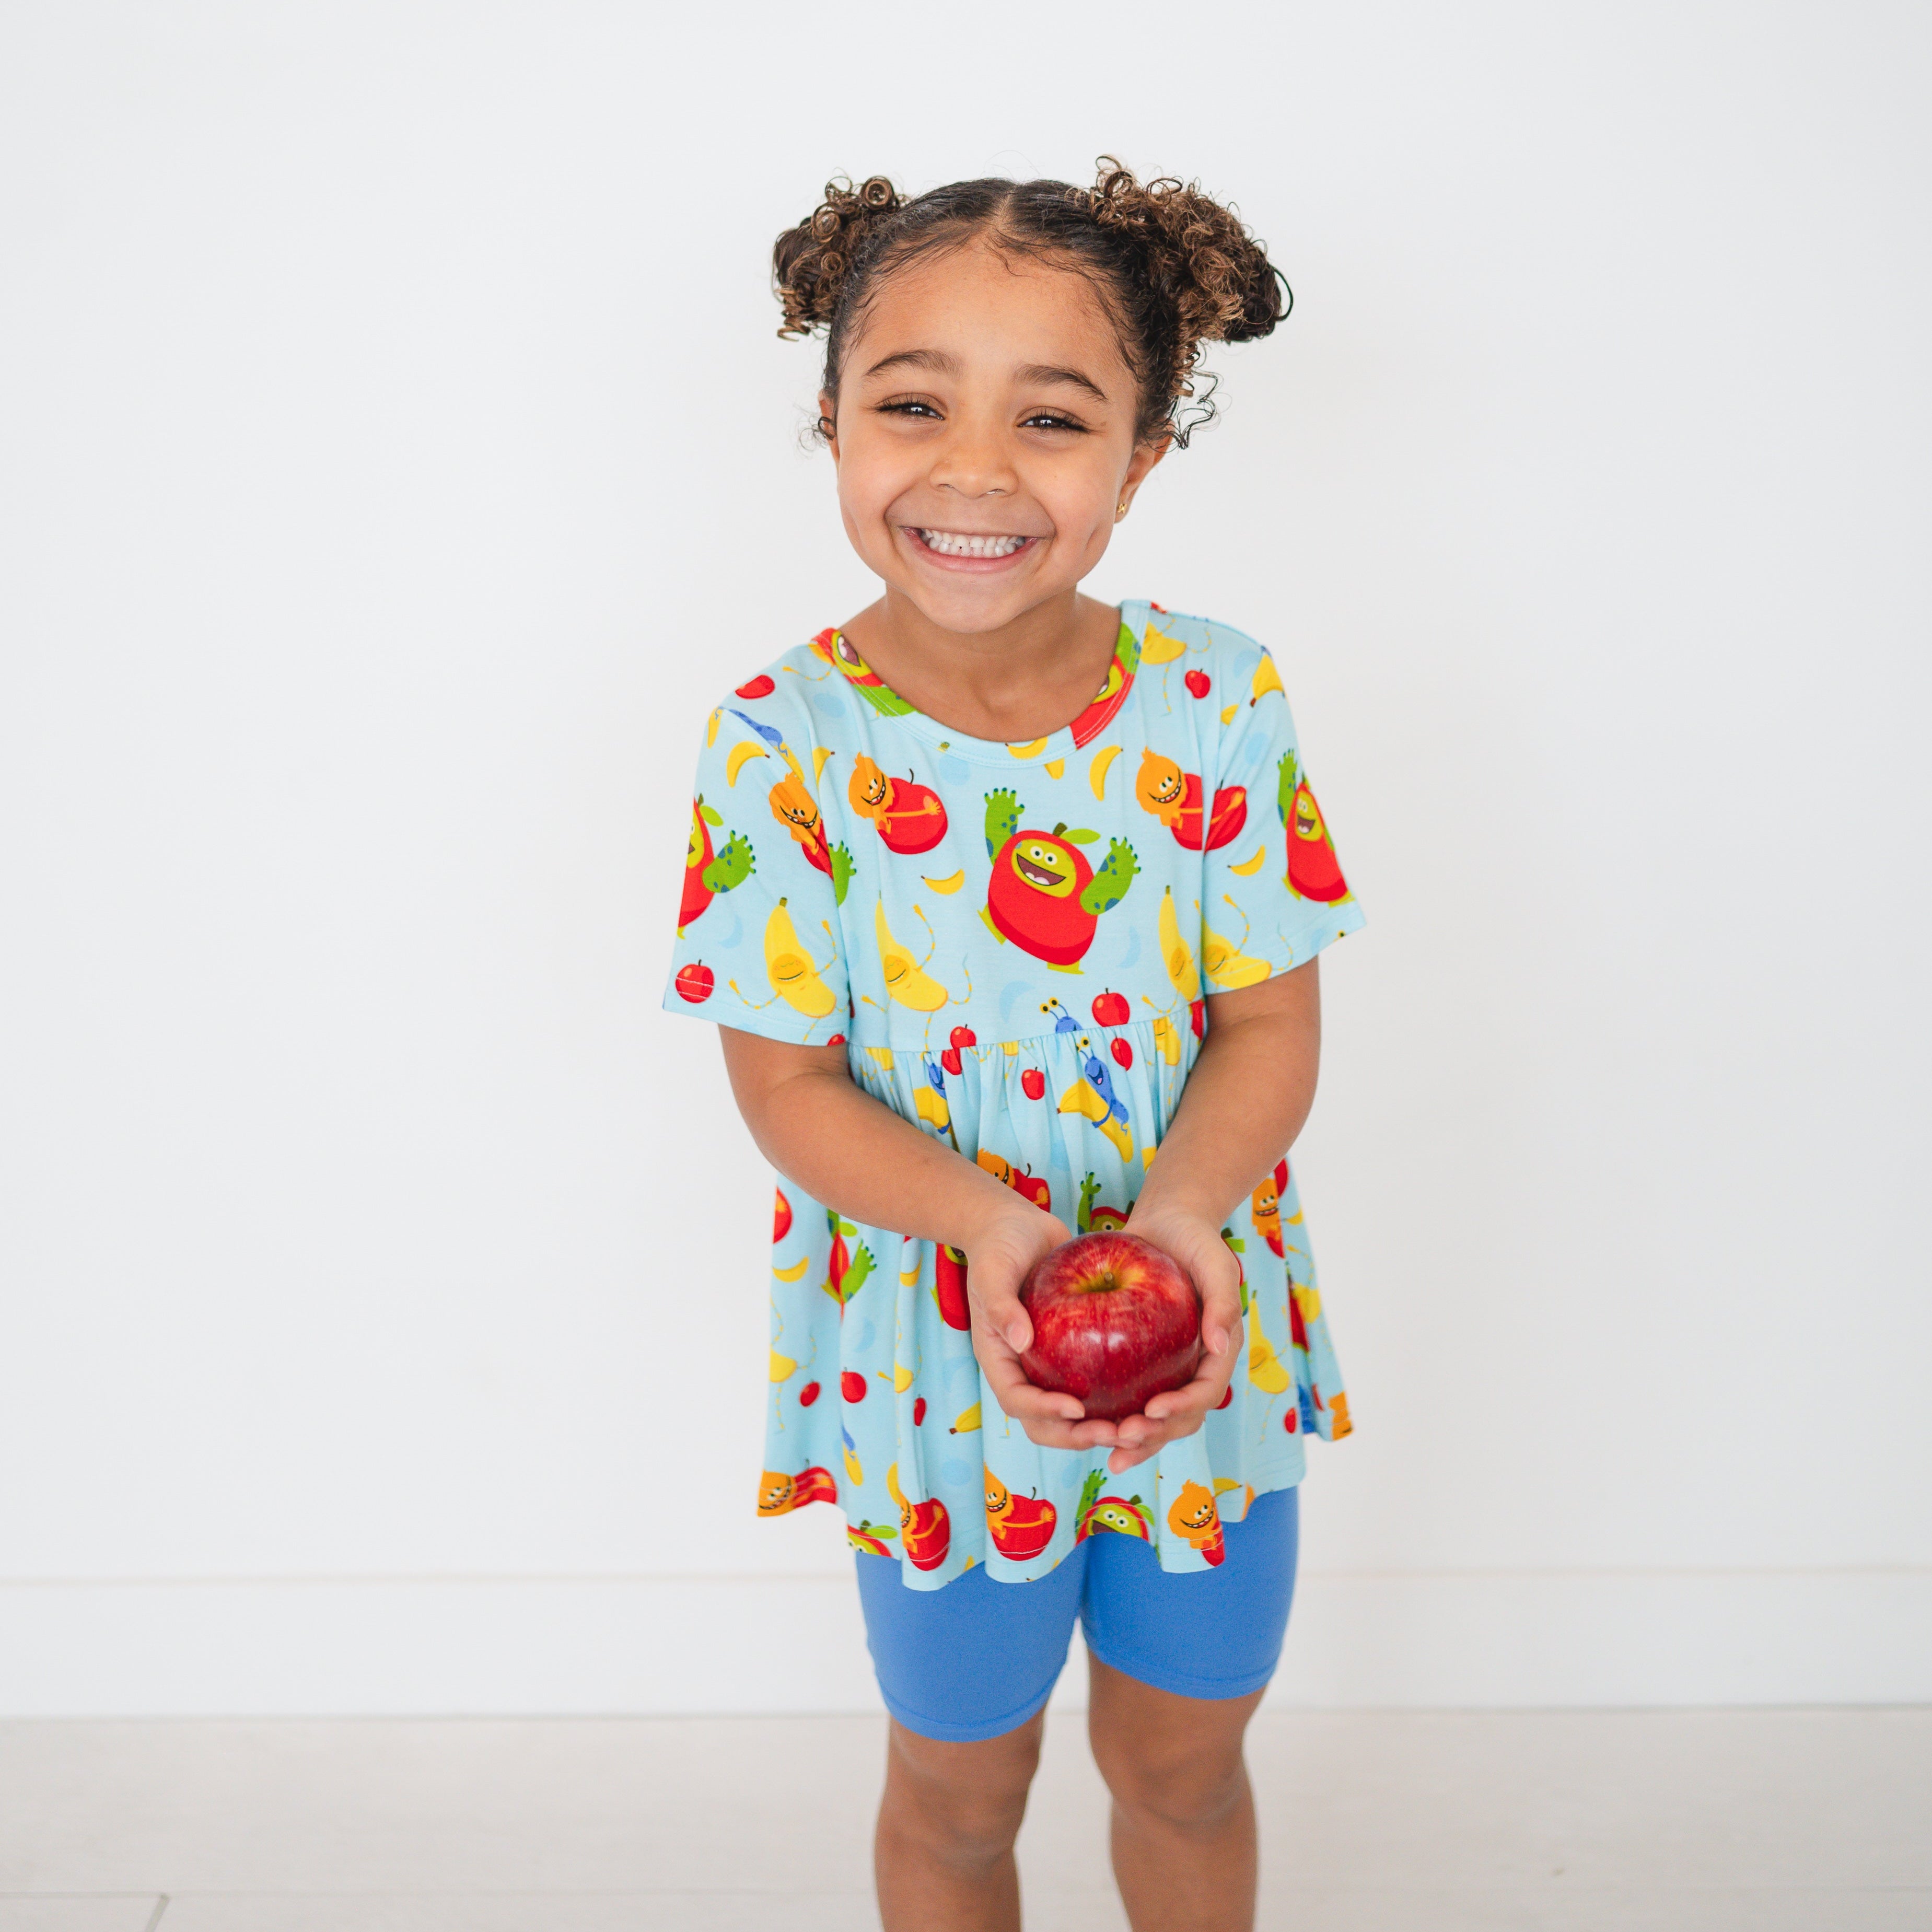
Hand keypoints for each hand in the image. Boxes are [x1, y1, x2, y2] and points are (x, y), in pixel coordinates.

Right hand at [961, 1200, 1122, 1454]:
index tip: (1077, 1408)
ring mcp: (1048, 1363)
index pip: (1017, 1400)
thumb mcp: (993, 1271)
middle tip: (1117, 1432)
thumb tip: (1019, 1342)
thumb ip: (1001, 1305)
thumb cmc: (998, 1244)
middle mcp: (1023, 1368)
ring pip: (1072, 1413)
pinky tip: (1148, 1396)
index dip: (1044, 1412)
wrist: (1015, 1224)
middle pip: (1044, 1422)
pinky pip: (1092, 1383)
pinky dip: (1115, 1396)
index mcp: (999, 1357)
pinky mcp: (1072, 1350)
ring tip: (1137, 1427)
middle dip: (1078, 1435)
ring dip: (1100, 1426)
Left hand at [1104, 1204, 1244, 1475]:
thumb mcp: (1216, 1262)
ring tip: (1108, 1451)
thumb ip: (1223, 1302)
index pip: (1206, 1391)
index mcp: (1218, 1352)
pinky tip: (1084, 1423)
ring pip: (1155, 1418)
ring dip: (1136, 1440)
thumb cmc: (1195, 1239)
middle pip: (1181, 1418)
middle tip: (1122, 1441)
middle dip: (1155, 1437)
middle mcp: (1195, 1367)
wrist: (1167, 1223)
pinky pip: (1129, 1395)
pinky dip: (1111, 1414)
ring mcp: (1168, 1368)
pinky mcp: (1141, 1362)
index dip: (1182, 1407)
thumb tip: (1221, 1345)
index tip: (1152, 1411)